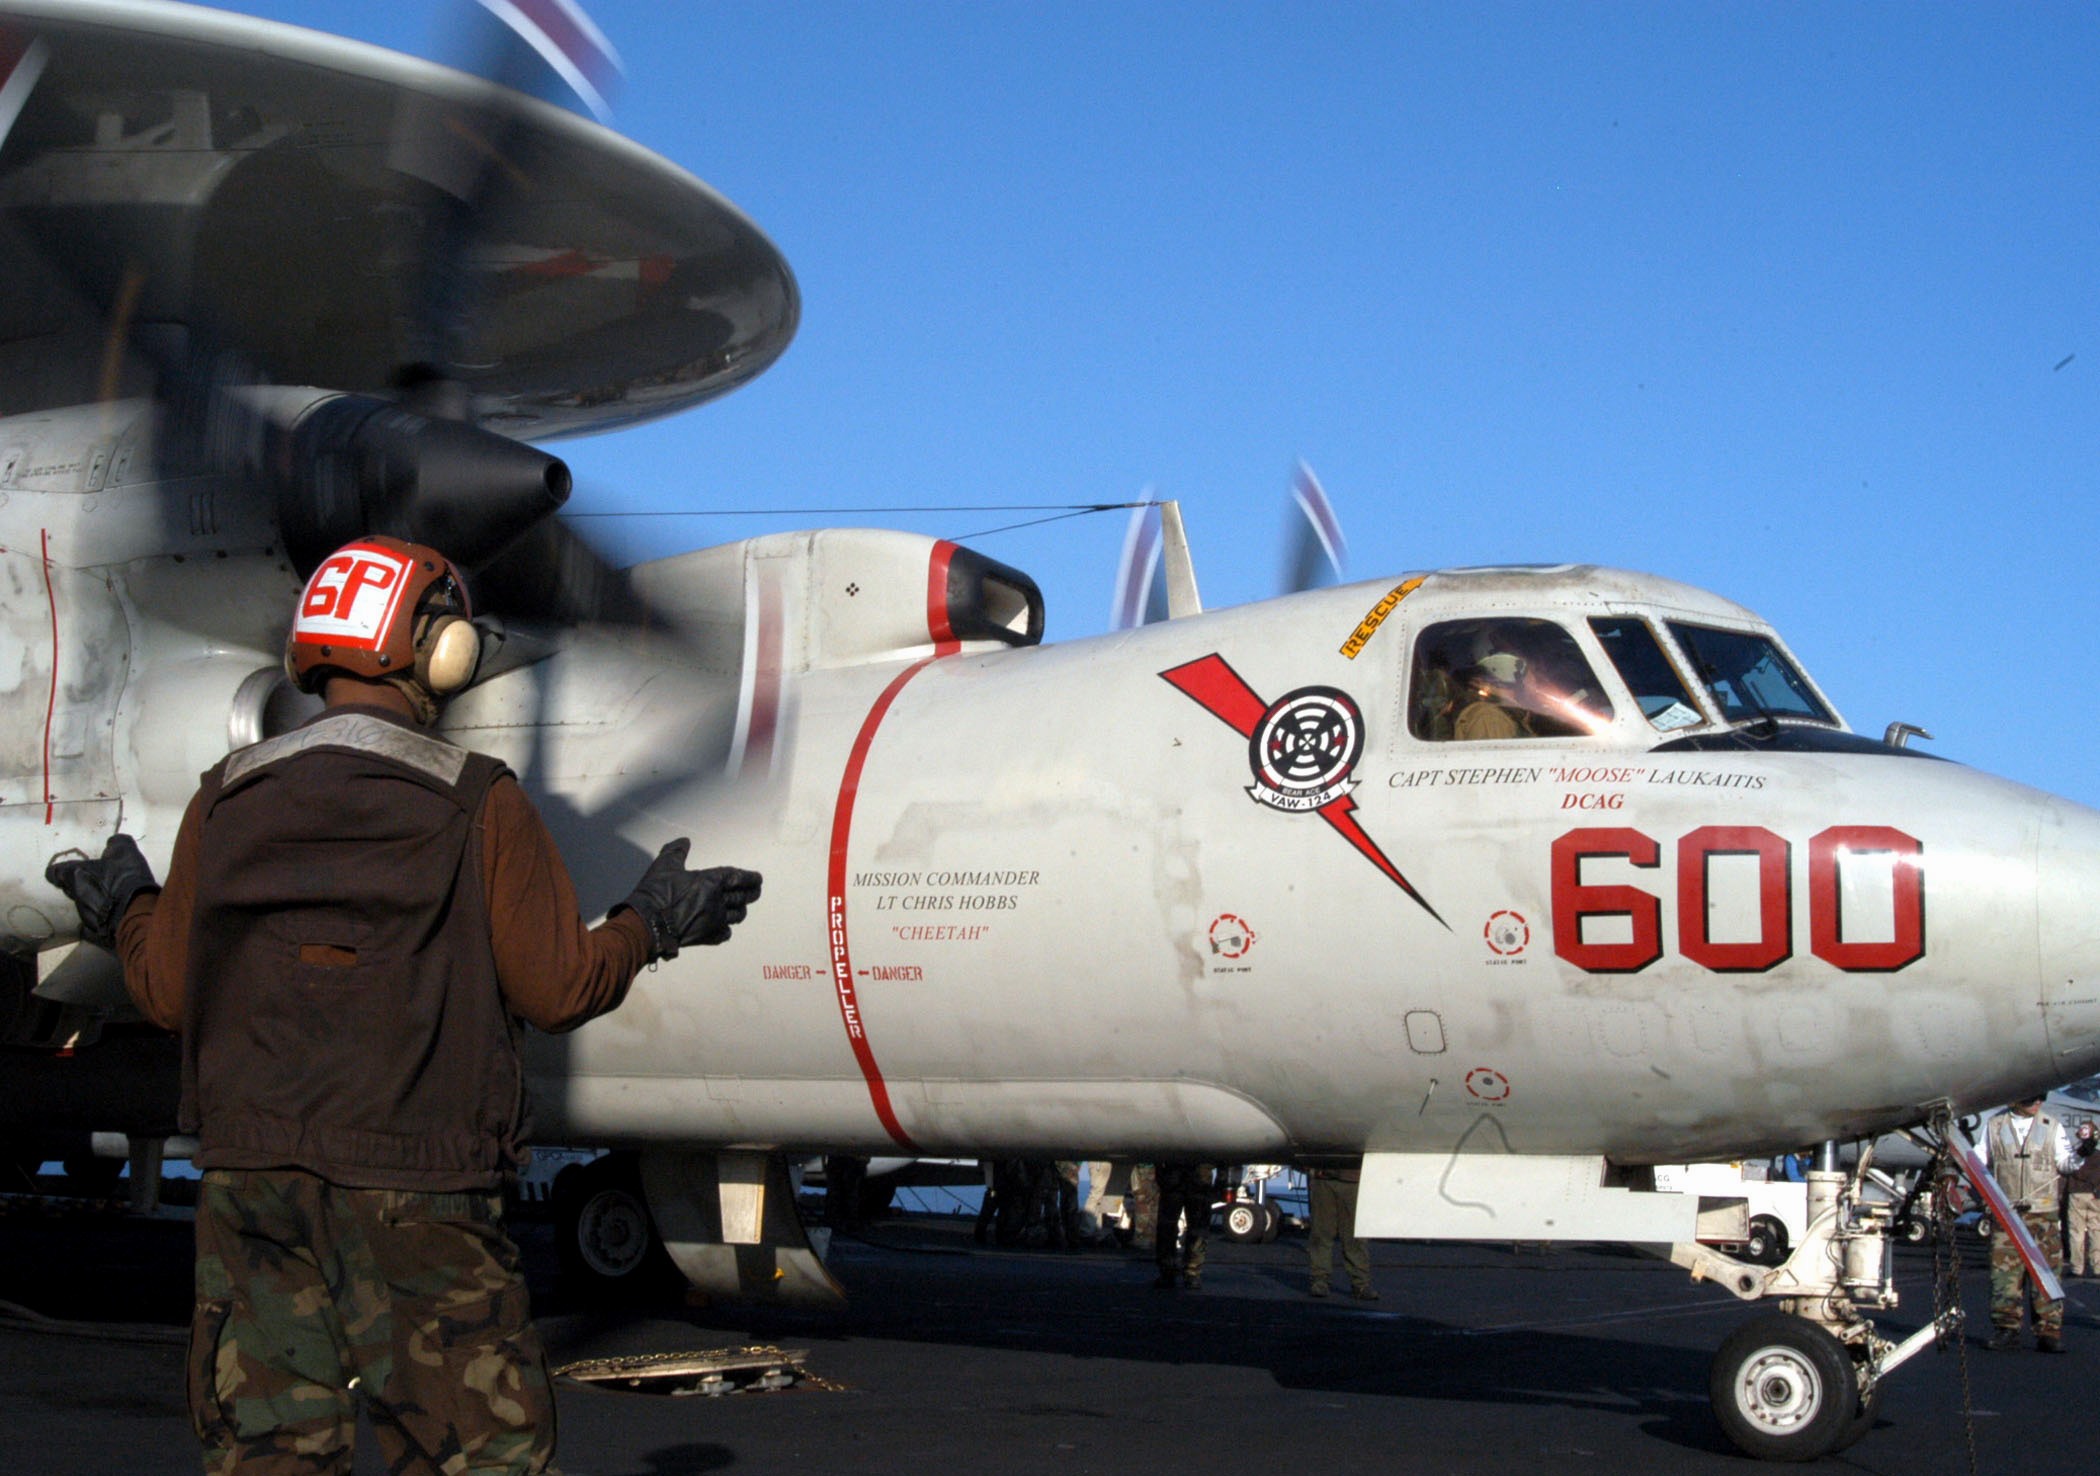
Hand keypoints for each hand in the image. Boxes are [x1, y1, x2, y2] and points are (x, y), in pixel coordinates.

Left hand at [45, 834, 158, 948]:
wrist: (136, 913)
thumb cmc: (125, 879)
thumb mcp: (126, 852)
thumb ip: (117, 844)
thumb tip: (113, 843)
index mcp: (75, 875)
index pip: (55, 872)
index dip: (61, 870)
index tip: (71, 869)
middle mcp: (75, 897)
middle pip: (70, 890)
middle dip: (81, 885)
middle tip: (98, 881)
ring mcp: (84, 917)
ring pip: (83, 907)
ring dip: (93, 903)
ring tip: (112, 900)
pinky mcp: (96, 933)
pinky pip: (94, 926)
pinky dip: (102, 921)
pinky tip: (115, 918)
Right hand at [617, 838, 762, 960]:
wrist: (646, 923)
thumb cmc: (655, 892)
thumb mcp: (664, 864)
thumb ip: (677, 850)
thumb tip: (685, 841)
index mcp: (711, 881)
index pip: (739, 878)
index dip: (751, 878)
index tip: (758, 879)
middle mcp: (717, 901)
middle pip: (743, 897)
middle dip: (751, 893)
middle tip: (755, 891)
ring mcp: (714, 920)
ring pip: (737, 915)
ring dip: (740, 910)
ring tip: (740, 908)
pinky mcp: (706, 937)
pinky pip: (724, 933)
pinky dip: (726, 930)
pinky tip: (723, 928)